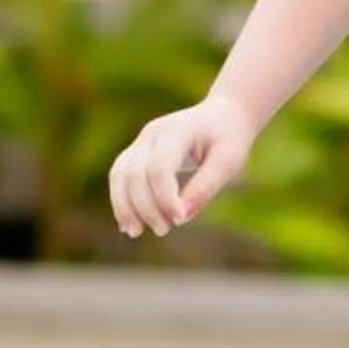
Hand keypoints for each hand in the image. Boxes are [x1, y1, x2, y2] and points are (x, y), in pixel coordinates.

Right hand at [109, 92, 254, 239]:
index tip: (180, 220)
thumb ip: (205, 187)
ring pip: (120, 174)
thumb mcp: (228, 162)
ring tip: (136, 232)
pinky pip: (120, 176)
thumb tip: (182, 217)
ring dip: (124, 205)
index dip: (165, 198)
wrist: (222, 115)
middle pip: (135, 173)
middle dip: (145, 206)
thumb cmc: (228, 139)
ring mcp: (141, 141)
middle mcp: (152, 133)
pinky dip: (121, 200)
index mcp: (176, 130)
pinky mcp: (137, 152)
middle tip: (163, 230)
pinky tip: (129, 223)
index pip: (160, 167)